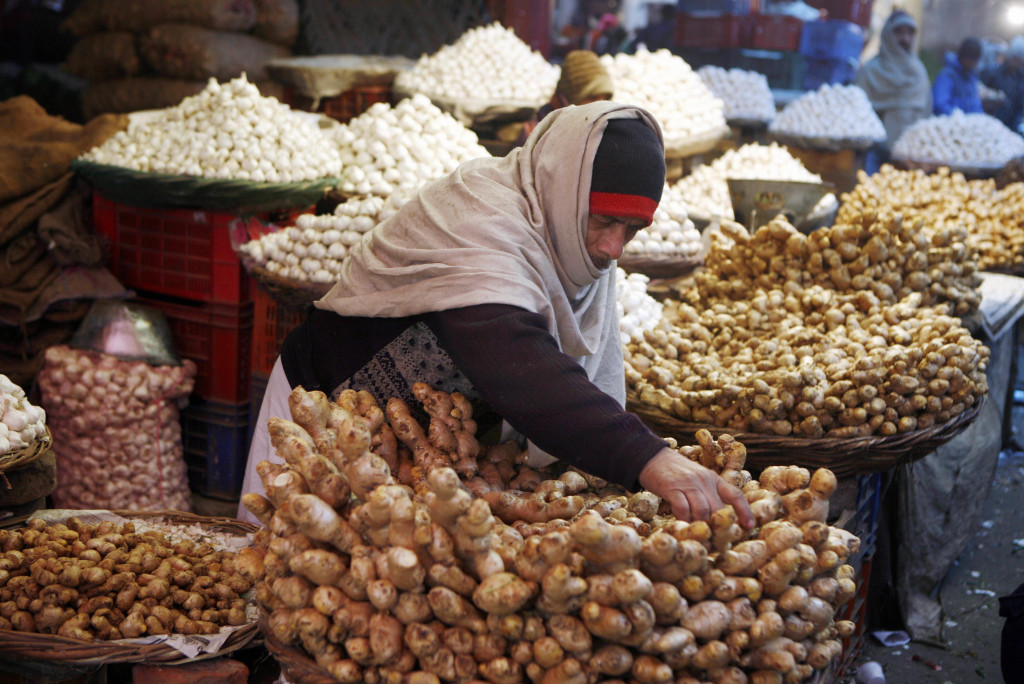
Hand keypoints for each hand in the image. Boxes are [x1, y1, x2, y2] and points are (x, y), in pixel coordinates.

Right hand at [638, 447, 754, 528]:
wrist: (652, 457)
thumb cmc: (676, 472)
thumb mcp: (698, 478)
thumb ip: (708, 494)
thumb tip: (717, 518)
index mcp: (713, 479)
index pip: (735, 494)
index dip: (745, 511)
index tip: (748, 527)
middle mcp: (704, 480)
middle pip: (718, 508)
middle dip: (718, 527)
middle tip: (715, 542)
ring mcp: (688, 483)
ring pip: (702, 510)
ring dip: (700, 525)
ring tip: (697, 535)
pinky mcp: (672, 487)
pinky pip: (682, 508)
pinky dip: (683, 520)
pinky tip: (681, 526)